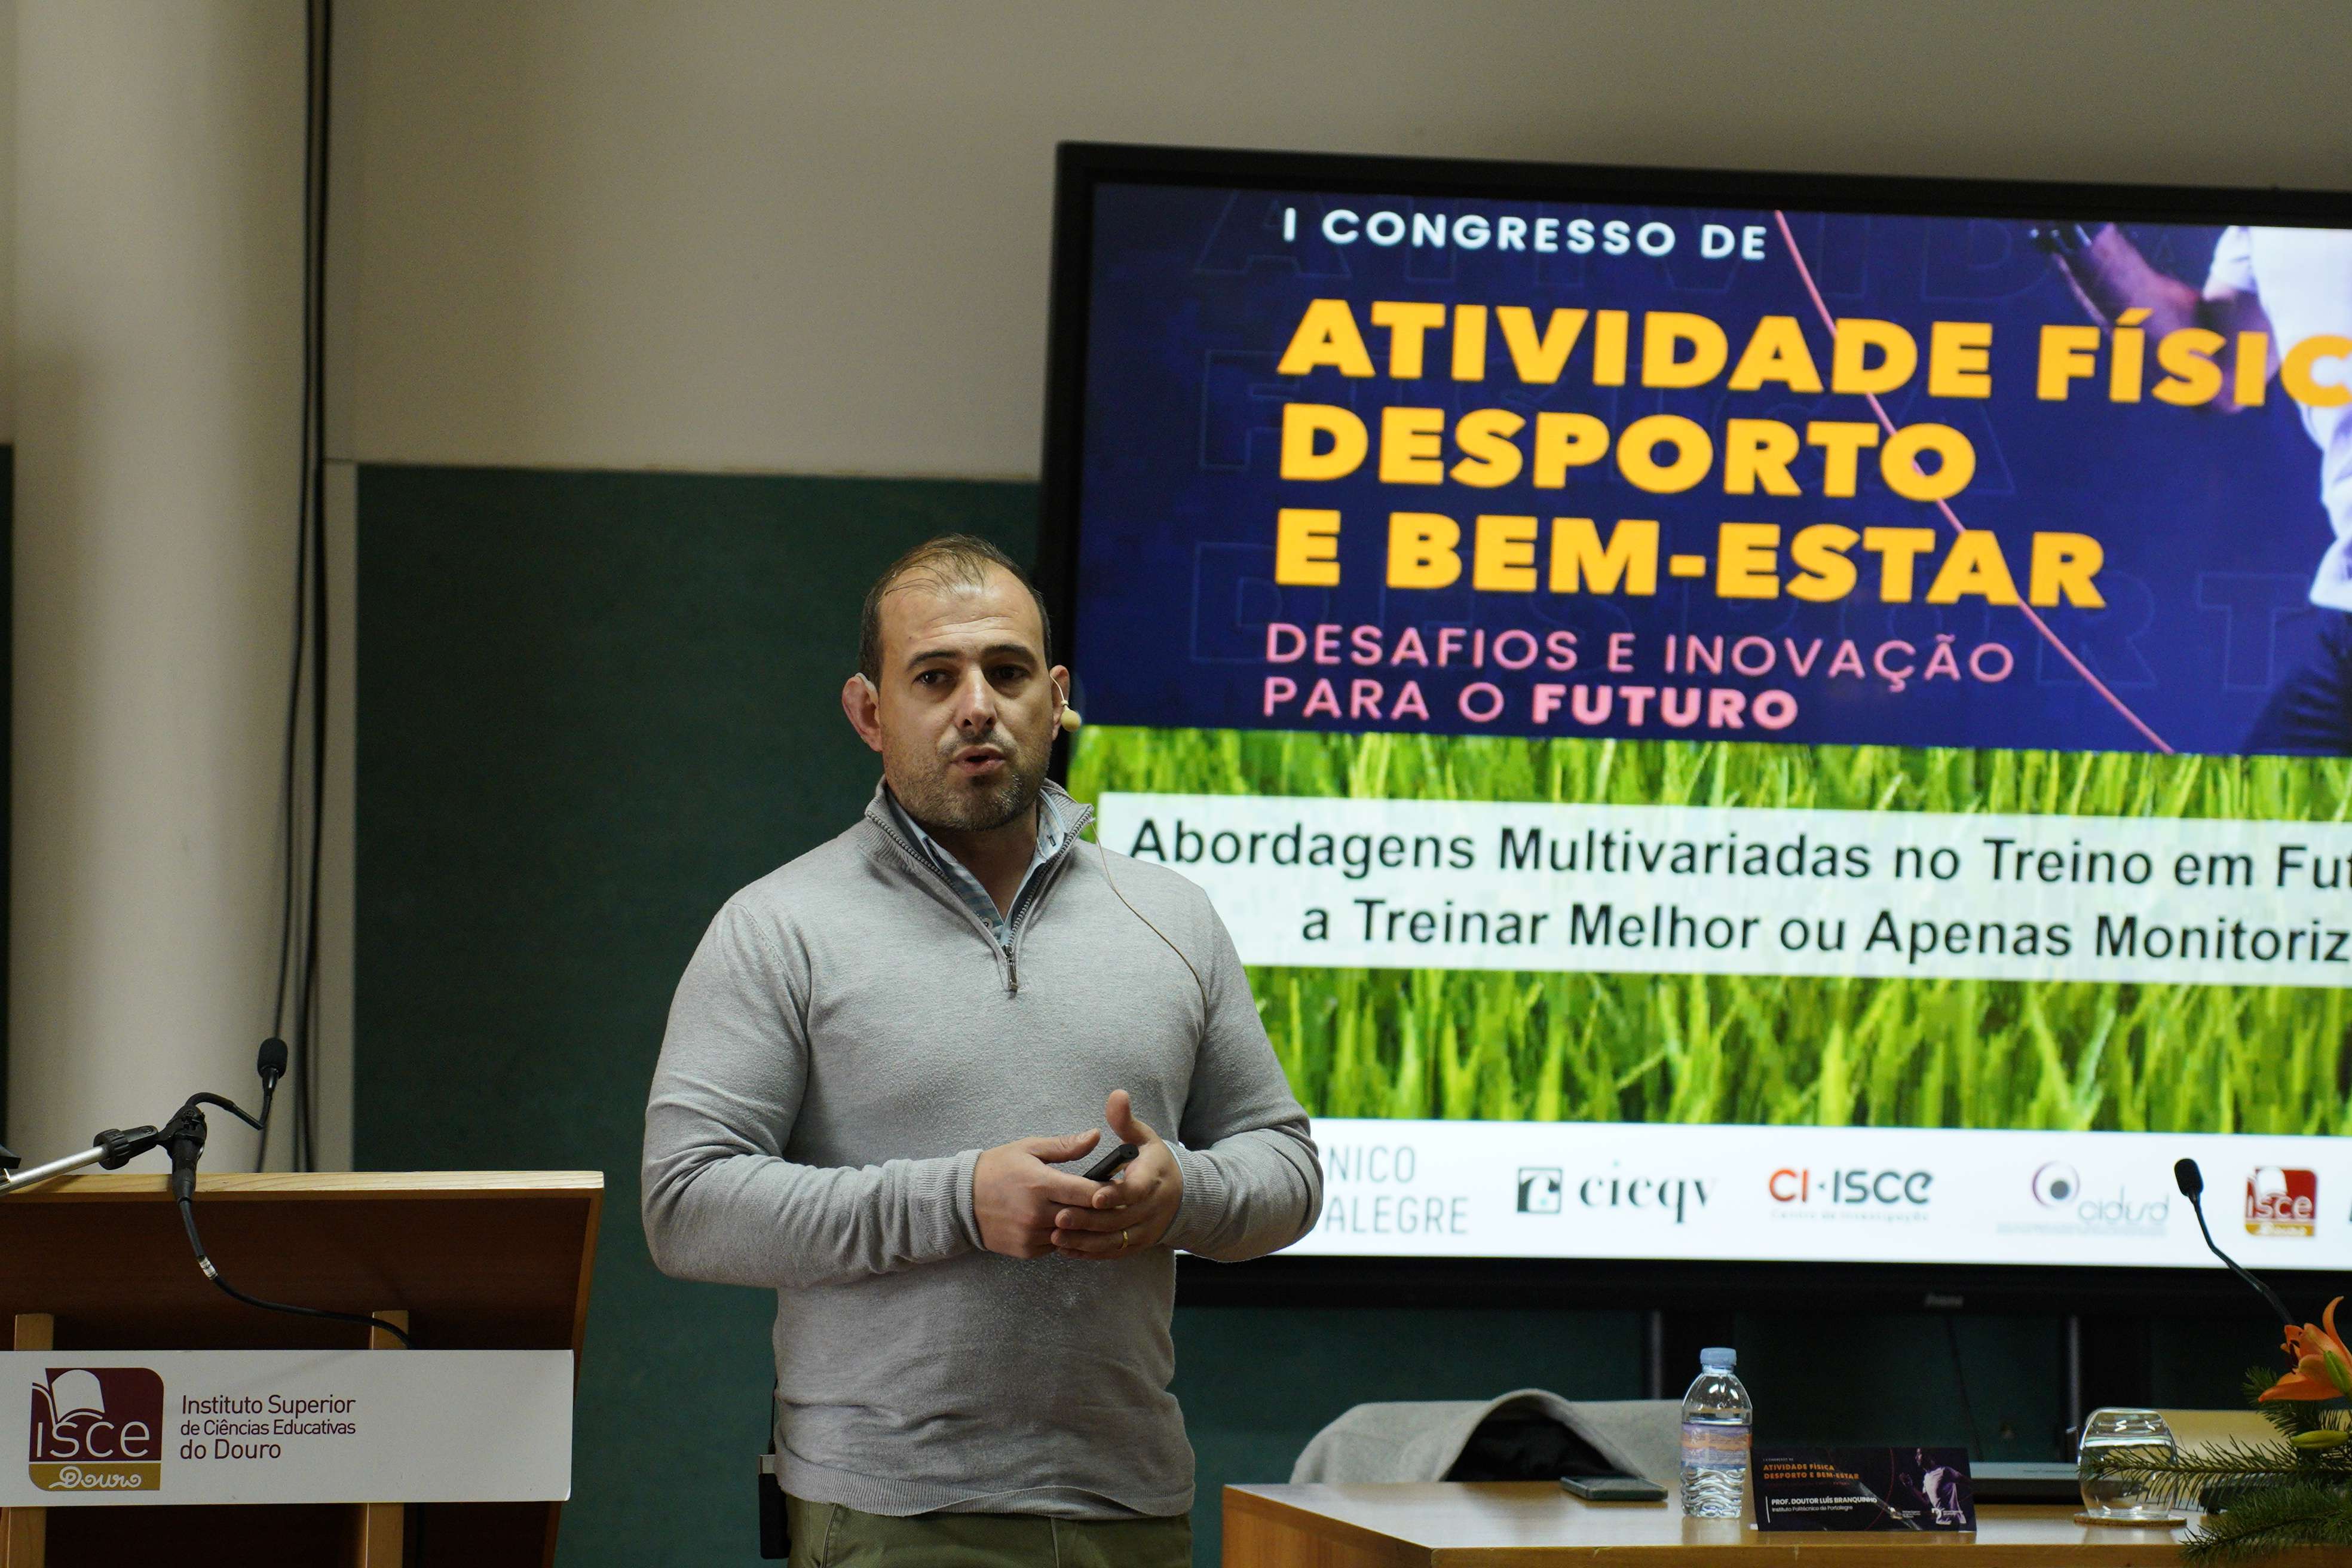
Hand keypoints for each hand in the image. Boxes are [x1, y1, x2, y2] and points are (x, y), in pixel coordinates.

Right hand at [973, 1129, 1106, 1258]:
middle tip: (1111, 1203)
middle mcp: (1038, 1214)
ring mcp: (1032, 1235)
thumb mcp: (1029, 1149)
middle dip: (1100, 1211)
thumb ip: (1065, 1146)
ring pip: (1073, 1235)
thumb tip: (1096, 1136)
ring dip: (1081, 1226)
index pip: (1089, 1193)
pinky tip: (1063, 1223)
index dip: (1108, 1192)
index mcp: (1042, 1185)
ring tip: (1088, 1213)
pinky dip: (1063, 1236)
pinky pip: (1056, 1246)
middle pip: (1086, 1218)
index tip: (1117, 1187)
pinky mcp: (1027, 1250)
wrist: (960, 1200)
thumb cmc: (997, 1168)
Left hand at [1051, 1090, 1182, 1260]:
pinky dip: (1089, 1252)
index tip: (1093, 1196)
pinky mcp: (1136, 1245)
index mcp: (1153, 1179)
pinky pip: (1112, 1252)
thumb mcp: (1144, 1137)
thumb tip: (1117, 1095)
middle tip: (1058, 1216)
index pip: (1135, 1191)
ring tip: (1056, 1235)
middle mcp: (1152, 1209)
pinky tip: (1065, 1248)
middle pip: (1119, 1219)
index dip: (1115, 1194)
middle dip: (1088, 1220)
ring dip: (1085, 1240)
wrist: (1180, 1194)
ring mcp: (1145, 1231)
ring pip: (1113, 1240)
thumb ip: (1126, 1120)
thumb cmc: (1153, 1161)